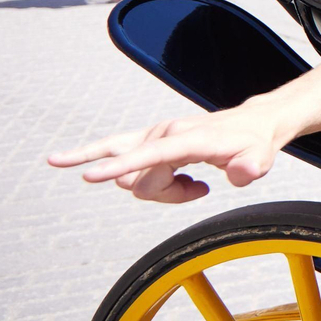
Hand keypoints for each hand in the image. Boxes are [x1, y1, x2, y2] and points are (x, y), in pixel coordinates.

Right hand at [47, 102, 289, 203]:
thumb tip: (241, 173)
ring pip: (132, 177)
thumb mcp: (260, 158)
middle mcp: (166, 132)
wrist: (251, 124)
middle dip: (167, 196)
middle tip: (199, 189)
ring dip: (158, 189)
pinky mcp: (148, 137)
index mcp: (190, 138)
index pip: (151, 154)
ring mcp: (154, 134)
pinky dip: (86, 153)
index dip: (122, 167)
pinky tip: (60, 159)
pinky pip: (111, 146)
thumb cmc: (253, 143)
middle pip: (142, 181)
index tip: (90, 176)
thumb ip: (250, 168)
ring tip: (189, 182)